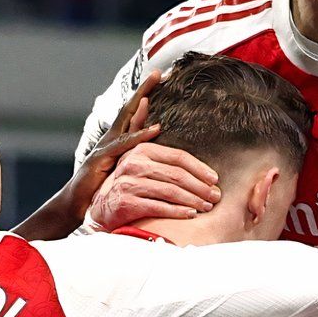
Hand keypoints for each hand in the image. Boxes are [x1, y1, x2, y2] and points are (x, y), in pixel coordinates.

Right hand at [63, 69, 184, 216]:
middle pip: (129, 109)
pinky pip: (125, 145)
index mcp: (118, 140)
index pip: (133, 113)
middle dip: (143, 90)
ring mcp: (106, 146)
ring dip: (140, 102)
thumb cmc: (102, 191)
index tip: (159, 79)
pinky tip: (156, 128)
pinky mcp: (103, 159)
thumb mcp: (123, 171)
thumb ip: (135, 158)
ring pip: (125, 120)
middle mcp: (111, 138)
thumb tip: (155, 153)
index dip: (145, 96)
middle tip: (157, 72)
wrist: (78, 205)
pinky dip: (141, 136)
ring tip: (153, 87)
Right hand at [87, 141, 220, 229]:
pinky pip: (159, 207)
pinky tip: (191, 215)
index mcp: (141, 150)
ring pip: (170, 191)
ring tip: (207, 207)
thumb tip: (145, 101)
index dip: (199, 168)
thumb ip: (142, 131)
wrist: (101, 208)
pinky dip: (178, 212)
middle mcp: (133, 164)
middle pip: (177, 174)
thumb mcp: (137, 157)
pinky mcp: (127, 202)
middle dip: (201, 187)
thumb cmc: (128, 182)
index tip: (215, 179)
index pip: (178, 157)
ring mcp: (129, 183)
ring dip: (193, 200)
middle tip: (215, 196)